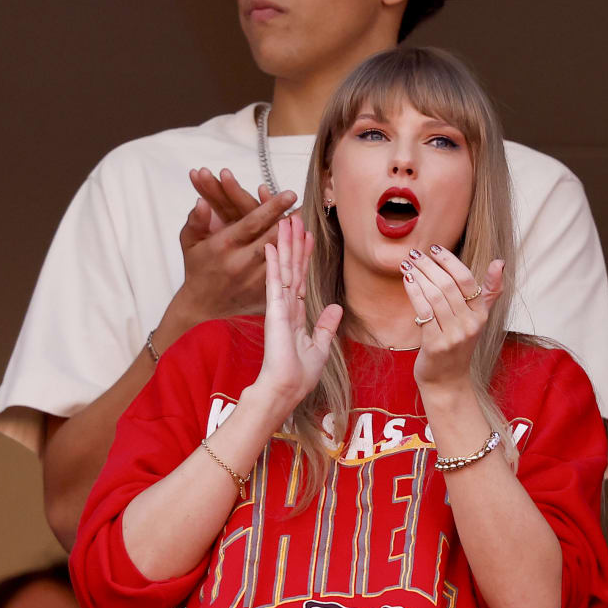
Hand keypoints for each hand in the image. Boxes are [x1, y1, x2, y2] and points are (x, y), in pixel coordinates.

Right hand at [169, 171, 294, 329]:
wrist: (201, 306)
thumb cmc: (197, 267)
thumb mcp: (190, 242)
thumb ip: (196, 220)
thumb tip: (201, 202)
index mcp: (224, 245)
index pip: (253, 222)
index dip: (273, 207)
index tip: (290, 194)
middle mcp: (241, 263)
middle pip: (273, 238)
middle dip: (291, 222)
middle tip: (304, 207)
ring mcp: (254, 280)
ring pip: (283, 256)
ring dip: (296, 240)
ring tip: (306, 224)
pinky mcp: (263, 293)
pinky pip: (285, 275)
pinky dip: (296, 260)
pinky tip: (304, 247)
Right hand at [249, 214, 342, 412]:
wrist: (287, 389)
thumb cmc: (299, 375)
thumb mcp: (320, 346)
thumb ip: (325, 325)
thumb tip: (336, 307)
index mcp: (296, 315)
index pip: (301, 279)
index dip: (304, 257)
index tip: (307, 237)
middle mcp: (286, 307)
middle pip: (292, 268)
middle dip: (293, 243)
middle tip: (293, 218)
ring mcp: (279, 307)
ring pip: (283, 268)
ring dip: (284, 244)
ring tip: (284, 221)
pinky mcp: (275, 311)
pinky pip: (275, 282)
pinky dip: (274, 263)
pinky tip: (272, 244)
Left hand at [401, 245, 505, 397]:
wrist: (447, 380)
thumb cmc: (458, 344)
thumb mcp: (477, 318)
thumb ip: (490, 291)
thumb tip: (500, 262)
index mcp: (481, 315)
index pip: (467, 280)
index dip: (450, 261)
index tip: (435, 248)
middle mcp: (470, 324)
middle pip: (448, 286)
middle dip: (429, 266)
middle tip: (414, 253)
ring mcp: (454, 335)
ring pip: (435, 296)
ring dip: (418, 276)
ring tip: (407, 264)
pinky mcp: (436, 344)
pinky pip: (423, 311)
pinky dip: (414, 293)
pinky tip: (407, 281)